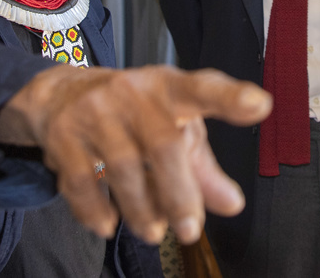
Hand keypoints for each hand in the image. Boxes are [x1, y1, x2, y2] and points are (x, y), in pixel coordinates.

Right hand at [0, 64, 271, 243]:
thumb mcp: (172, 128)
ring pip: (123, 168)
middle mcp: (133, 92)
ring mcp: (95, 111)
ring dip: (141, 210)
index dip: (230, 97)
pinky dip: (97, 211)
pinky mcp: (64, 135)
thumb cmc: (133, 113)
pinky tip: (109, 224)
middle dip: (179, 194)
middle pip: (163, 144)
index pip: (202, 88)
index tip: (260, 105)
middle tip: (190, 231)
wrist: (59, 96)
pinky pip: (83, 182)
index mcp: (169, 87)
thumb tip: (233, 206)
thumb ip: (203, 168)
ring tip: (153, 232)